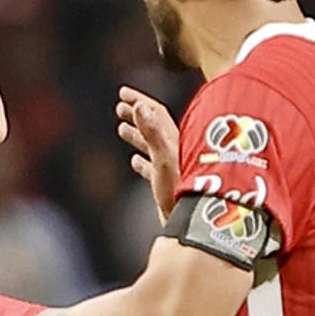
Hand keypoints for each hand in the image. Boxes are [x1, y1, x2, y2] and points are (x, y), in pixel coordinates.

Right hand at [116, 86, 179, 222]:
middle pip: (153, 126)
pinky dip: (141, 161)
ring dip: (137, 134)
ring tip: (122, 128)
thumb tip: (139, 106)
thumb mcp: (163, 158)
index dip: (139, 100)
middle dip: (136, 114)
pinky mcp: (169, 185)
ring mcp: (172, 168)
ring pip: (151, 145)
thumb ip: (152, 132)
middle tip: (120, 106)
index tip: (122, 92)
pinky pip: (152, 168)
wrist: (194, 223)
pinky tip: (134, 162)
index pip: (155, 112)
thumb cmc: (182, 191)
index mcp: (173, 141)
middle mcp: (174, 151)